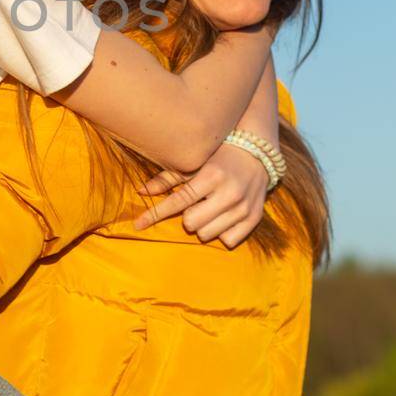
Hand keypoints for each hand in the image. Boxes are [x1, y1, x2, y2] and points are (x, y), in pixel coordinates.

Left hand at [133, 142, 268, 247]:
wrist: (259, 155)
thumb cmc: (219, 156)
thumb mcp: (194, 162)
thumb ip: (168, 178)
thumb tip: (141, 191)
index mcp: (212, 176)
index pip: (178, 201)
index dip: (154, 214)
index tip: (137, 225)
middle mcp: (229, 193)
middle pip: (191, 223)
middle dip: (186, 217)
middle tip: (194, 205)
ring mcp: (244, 208)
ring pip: (207, 235)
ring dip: (203, 225)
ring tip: (210, 209)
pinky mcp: (254, 218)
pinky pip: (227, 240)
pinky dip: (221, 231)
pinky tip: (224, 216)